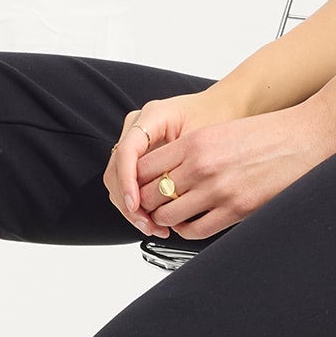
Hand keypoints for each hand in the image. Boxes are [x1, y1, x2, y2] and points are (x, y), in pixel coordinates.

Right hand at [105, 90, 238, 237]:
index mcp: (153, 115)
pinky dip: (136, 203)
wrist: (219, 109)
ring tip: (152, 227)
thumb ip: (185, 164)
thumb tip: (170, 199)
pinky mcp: (137, 155)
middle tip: (147, 224)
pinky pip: (127, 182)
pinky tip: (152, 219)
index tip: (135, 205)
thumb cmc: (216, 120)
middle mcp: (137, 126)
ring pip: (117, 180)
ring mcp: (134, 140)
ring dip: (130, 207)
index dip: (127, 181)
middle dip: (128, 202)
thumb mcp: (204, 140)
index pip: (127, 150)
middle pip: (116, 169)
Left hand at [108, 96, 335, 241]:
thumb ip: (190, 150)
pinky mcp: (237, 210)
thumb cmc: (268, 133)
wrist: (308, 137)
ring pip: (168, 215)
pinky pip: (195, 230)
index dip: (136, 181)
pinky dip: (187, 230)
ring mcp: (218, 190)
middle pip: (150, 193)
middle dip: (146, 203)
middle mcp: (201, 166)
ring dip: (165, 219)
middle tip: (151, 207)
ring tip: (172, 216)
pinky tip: (192, 223)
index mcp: (194, 142)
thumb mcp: (220, 132)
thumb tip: (165, 174)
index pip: (144, 167)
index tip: (140, 187)